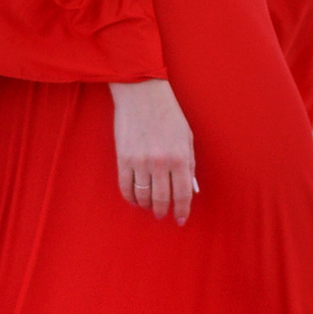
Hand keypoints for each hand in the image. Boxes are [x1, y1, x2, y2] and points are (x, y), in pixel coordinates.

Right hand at [111, 78, 197, 225]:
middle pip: (161, 199)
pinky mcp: (123, 158)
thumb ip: (188, 163)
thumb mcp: (186, 137)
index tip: (180, 219)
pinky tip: (134, 198)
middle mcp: (160, 163)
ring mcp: (140, 162)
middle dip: (163, 210)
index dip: (182, 211)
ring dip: (146, 205)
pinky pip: (125, 187)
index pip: (182, 195)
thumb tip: (189, 189)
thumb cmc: (168, 114)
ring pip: (143, 196)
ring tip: (149, 205)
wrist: (141, 94)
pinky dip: (130, 197)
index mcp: (180, 158)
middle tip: (162, 213)